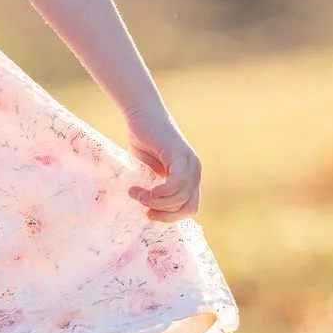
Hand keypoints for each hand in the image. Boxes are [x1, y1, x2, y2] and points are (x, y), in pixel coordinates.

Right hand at [125, 105, 201, 222]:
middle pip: (190, 207)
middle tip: (145, 210)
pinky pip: (177, 183)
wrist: (142, 114)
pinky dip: (160, 192)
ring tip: (137, 194)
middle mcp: (195, 171)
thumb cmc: (143, 142)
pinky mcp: (180, 154)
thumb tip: (148, 211)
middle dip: (166, 215)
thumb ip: (154, 188)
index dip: (171, 217)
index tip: (149, 214)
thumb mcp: (149, 172)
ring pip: (182, 197)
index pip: (190, 207)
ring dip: (157, 202)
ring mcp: (190, 163)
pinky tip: (145, 190)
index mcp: (190, 177)